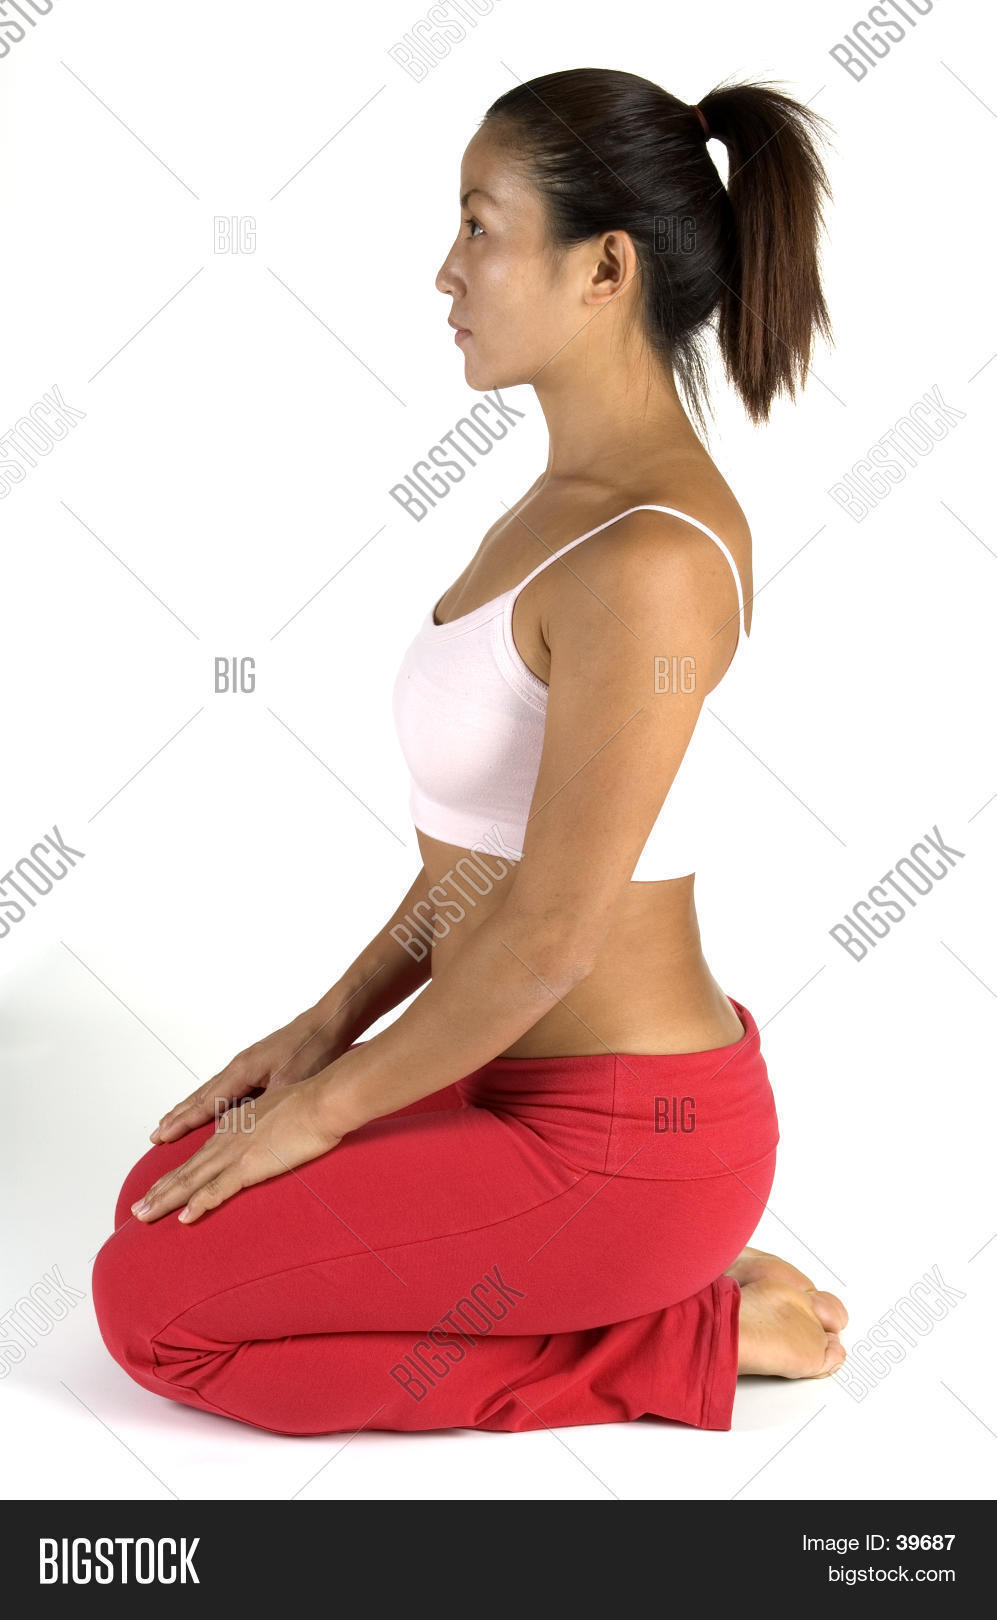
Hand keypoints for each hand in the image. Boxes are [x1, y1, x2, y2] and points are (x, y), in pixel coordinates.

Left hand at [133, 1072, 348, 1224]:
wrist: (323, 1100)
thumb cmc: (312, 1104)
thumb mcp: (281, 1115)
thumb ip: (269, 1130)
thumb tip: (272, 1141)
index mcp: (235, 1128)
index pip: (199, 1157)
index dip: (177, 1175)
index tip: (159, 1189)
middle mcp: (227, 1139)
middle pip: (186, 1170)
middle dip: (159, 1191)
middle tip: (137, 1210)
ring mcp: (235, 1152)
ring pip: (191, 1181)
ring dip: (165, 1200)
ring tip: (143, 1216)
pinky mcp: (248, 1165)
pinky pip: (217, 1190)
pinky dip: (198, 1204)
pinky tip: (183, 1218)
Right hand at [150, 1009, 352, 1144]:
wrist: (330, 1023)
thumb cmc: (314, 1050)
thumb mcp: (290, 1083)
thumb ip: (265, 1106)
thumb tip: (245, 1128)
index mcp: (242, 1070)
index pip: (205, 1102)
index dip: (183, 1122)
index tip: (162, 1135)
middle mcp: (239, 1066)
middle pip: (201, 1096)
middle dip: (179, 1116)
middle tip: (157, 1133)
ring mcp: (249, 1063)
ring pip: (213, 1090)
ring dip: (192, 1108)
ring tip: (174, 1120)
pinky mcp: (260, 1064)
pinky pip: (227, 1087)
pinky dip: (213, 1100)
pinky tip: (214, 1106)